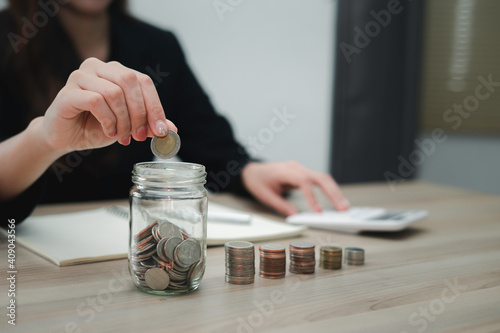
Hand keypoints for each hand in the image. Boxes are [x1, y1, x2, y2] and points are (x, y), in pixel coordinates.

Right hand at [36, 57, 175, 152]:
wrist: (65, 137)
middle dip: (140, 112)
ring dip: (123, 120)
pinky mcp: (68, 92)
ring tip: (122, 137)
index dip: (155, 106)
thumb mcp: (129, 126)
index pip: (144, 81)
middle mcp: (98, 67)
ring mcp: (81, 76)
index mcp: (116, 71)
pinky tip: (108, 131)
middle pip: (130, 81)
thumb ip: (149, 125)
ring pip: (114, 92)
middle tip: (140, 136)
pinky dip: (107, 119)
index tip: (162, 130)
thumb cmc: (96, 127)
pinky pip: (96, 100)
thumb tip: (173, 130)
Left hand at [241, 161, 349, 215]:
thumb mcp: (265, 196)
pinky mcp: (304, 173)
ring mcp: (301, 169)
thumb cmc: (257, 181)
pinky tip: (337, 200)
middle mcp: (296, 167)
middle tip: (343, 208)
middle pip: (320, 177)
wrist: (252, 170)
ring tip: (344, 207)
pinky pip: (320, 180)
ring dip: (335, 191)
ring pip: (323, 177)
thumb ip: (281, 206)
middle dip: (333, 193)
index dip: (312, 197)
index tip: (318, 211)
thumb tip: (296, 216)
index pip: (303, 182)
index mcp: (285, 171)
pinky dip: (330, 189)